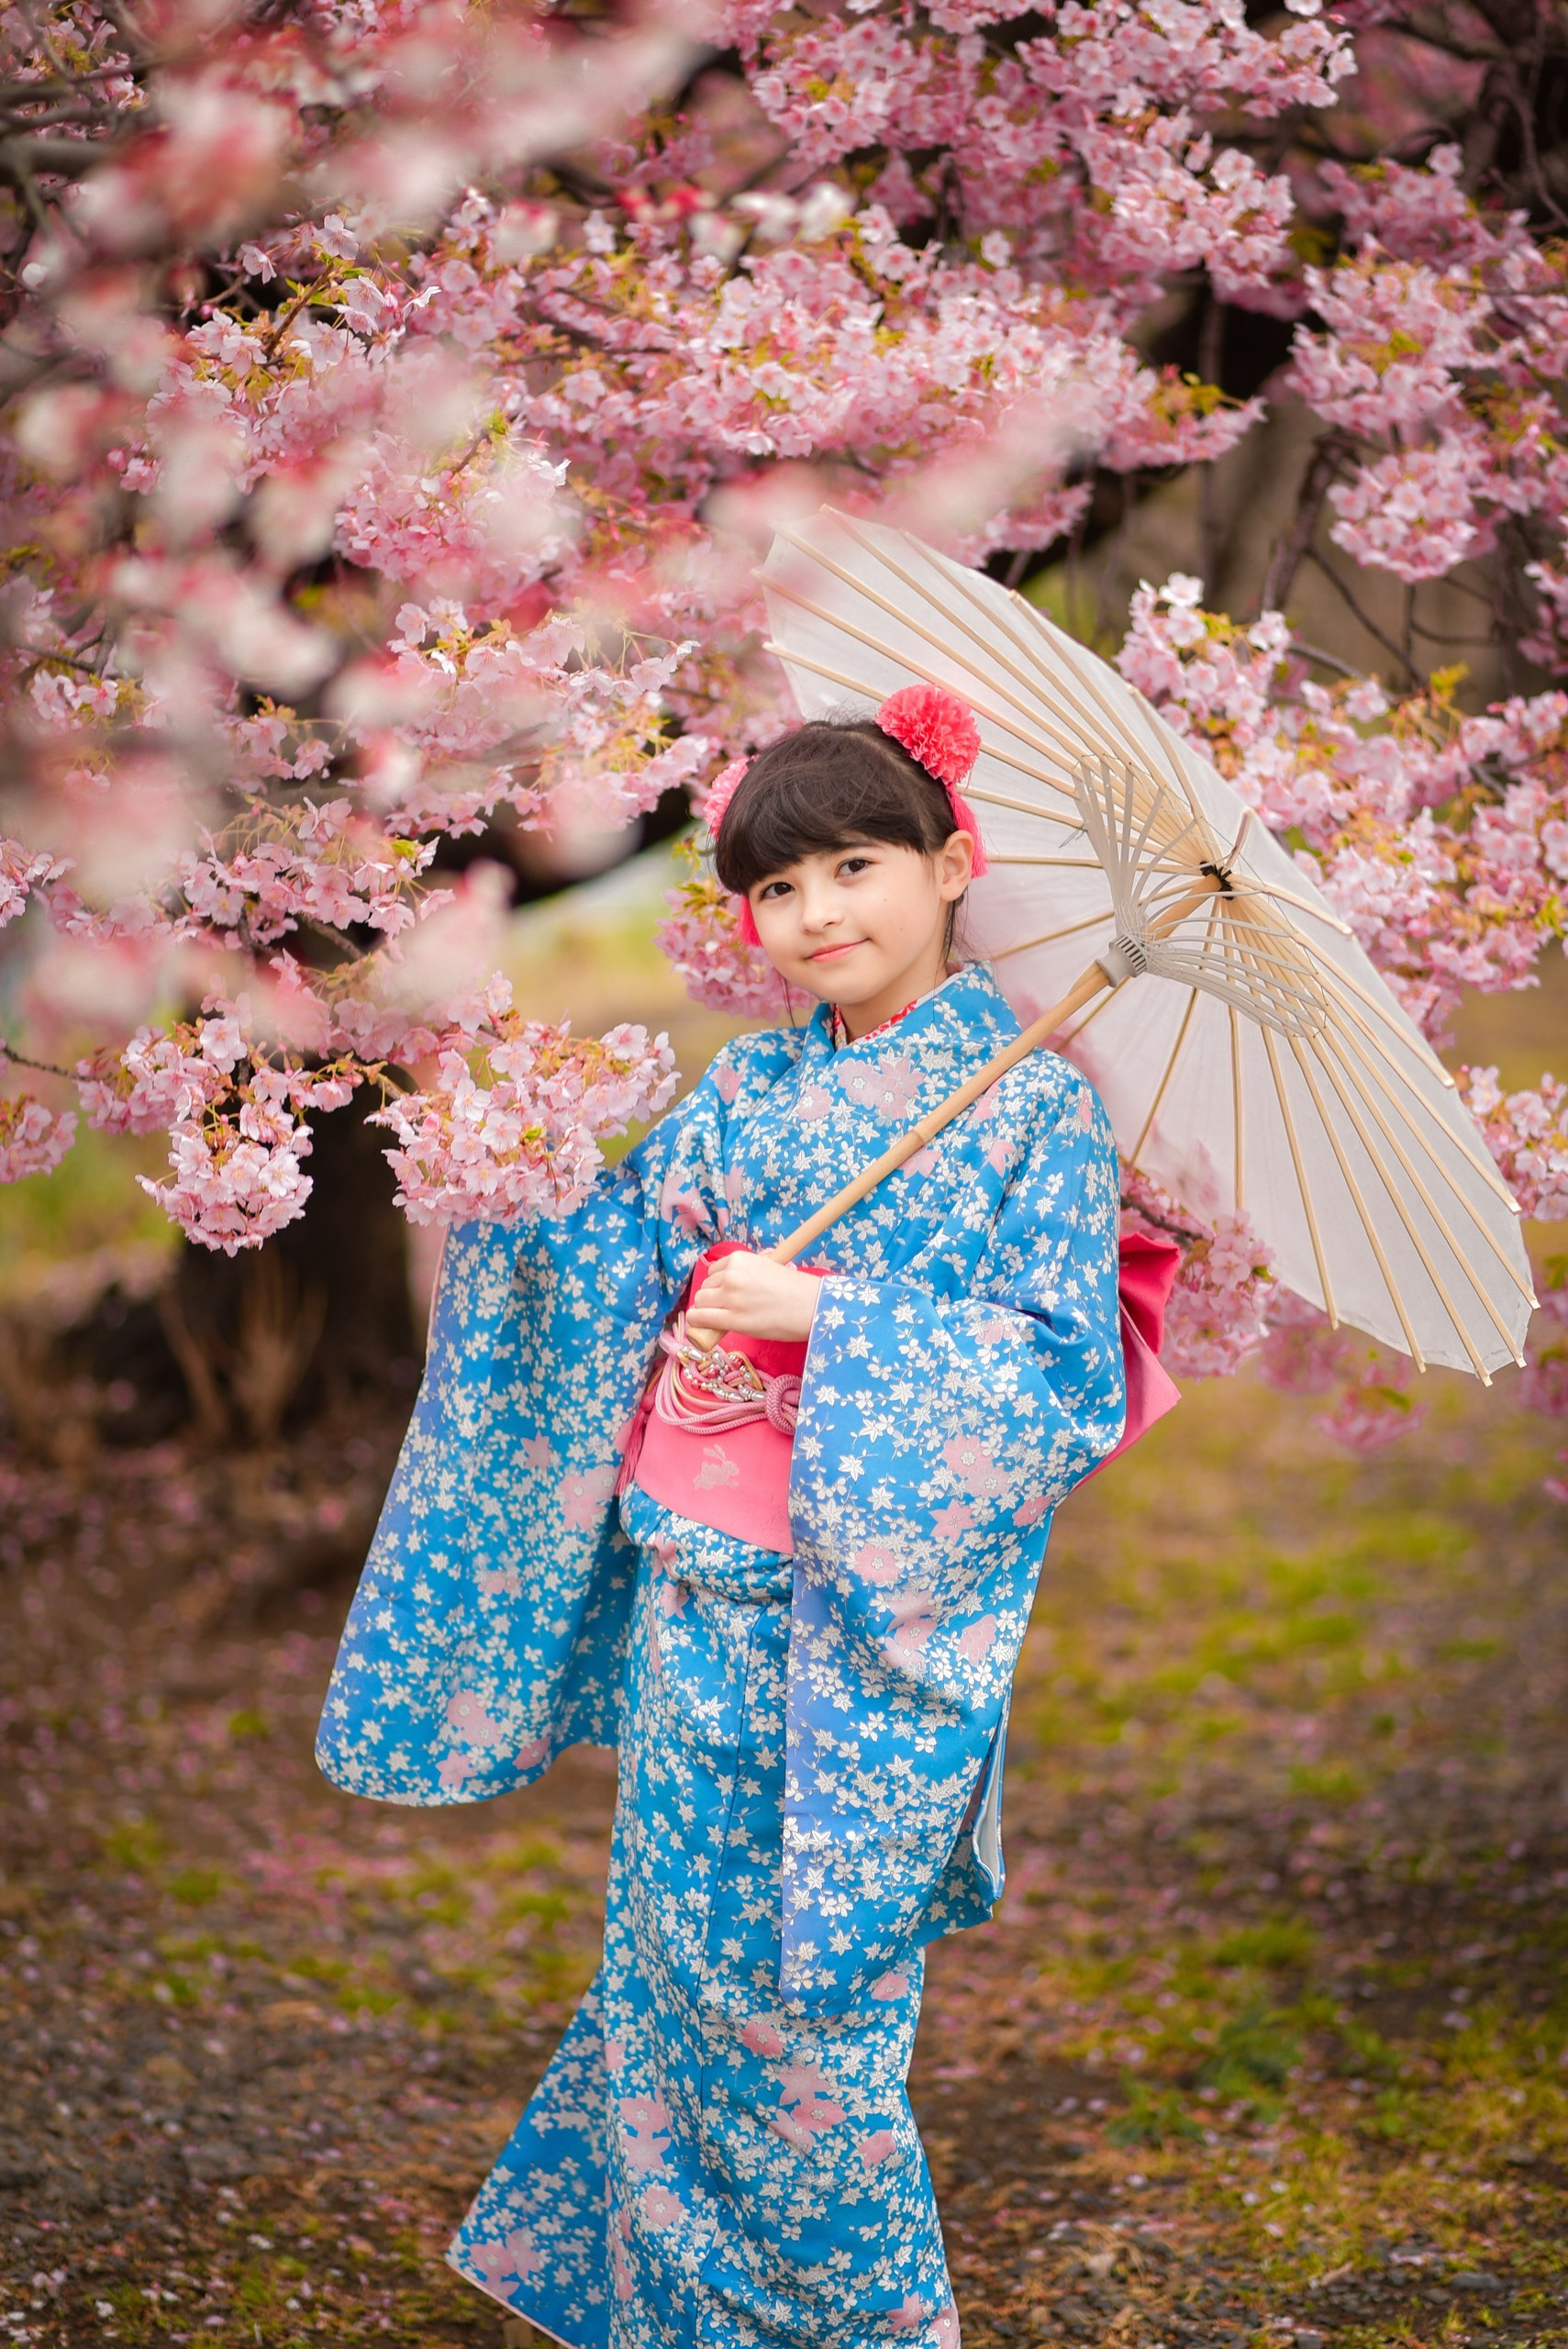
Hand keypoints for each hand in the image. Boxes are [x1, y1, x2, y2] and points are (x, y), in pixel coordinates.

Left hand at [683, 1250, 822, 1344]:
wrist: (811, 1306)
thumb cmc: (795, 1289)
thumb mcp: (766, 1268)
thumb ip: (745, 1272)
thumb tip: (729, 1283)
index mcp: (740, 1259)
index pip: (713, 1271)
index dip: (718, 1285)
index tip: (726, 1295)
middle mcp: (731, 1275)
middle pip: (705, 1287)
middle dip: (712, 1299)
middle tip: (727, 1310)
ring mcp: (730, 1297)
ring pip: (700, 1302)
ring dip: (705, 1311)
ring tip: (720, 1319)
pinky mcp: (732, 1319)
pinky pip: (700, 1318)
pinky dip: (697, 1323)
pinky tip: (702, 1329)